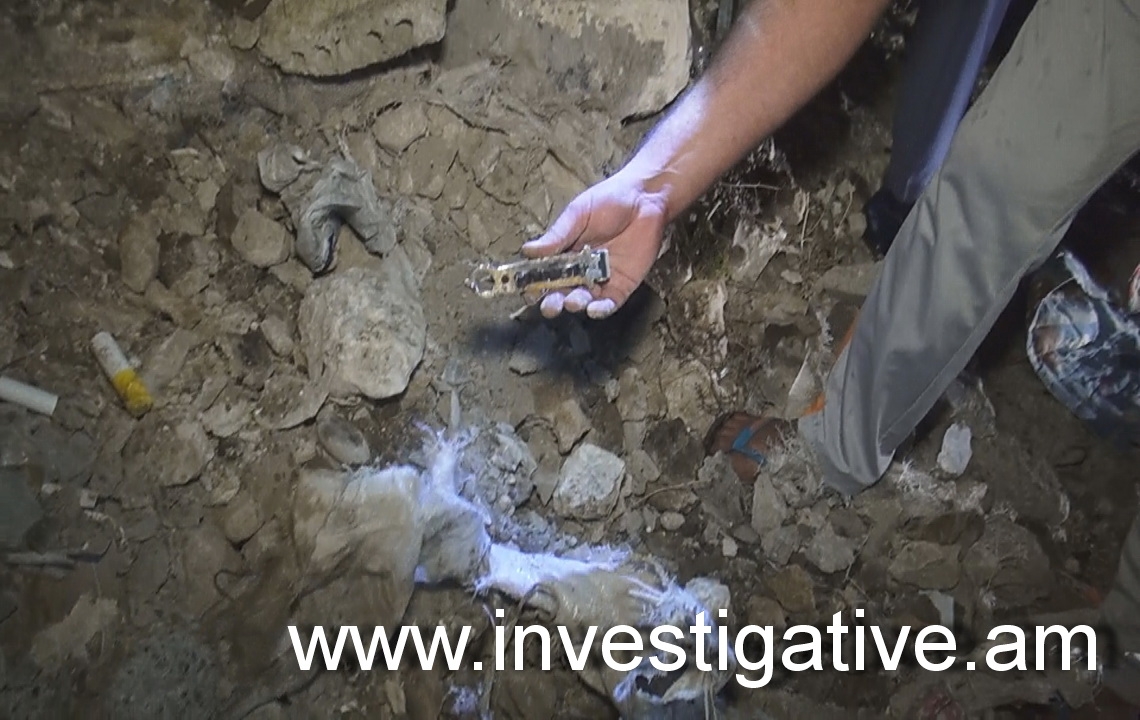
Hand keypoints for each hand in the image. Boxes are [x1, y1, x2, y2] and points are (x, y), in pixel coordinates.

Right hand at [521, 169, 667, 318]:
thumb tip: (527, 251)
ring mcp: (600, 279)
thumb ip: (557, 236)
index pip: (545, 274)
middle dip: (553, 302)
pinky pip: (609, 304)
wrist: (646, 198)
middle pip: (561, 292)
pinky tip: (594, 308)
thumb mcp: (578, 214)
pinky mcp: (622, 286)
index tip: (528, 291)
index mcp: (564, 252)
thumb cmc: (609, 200)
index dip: (535, 285)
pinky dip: (600, 309)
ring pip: (583, 300)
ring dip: (575, 304)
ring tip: (572, 301)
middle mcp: (579, 270)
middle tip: (550, 306)